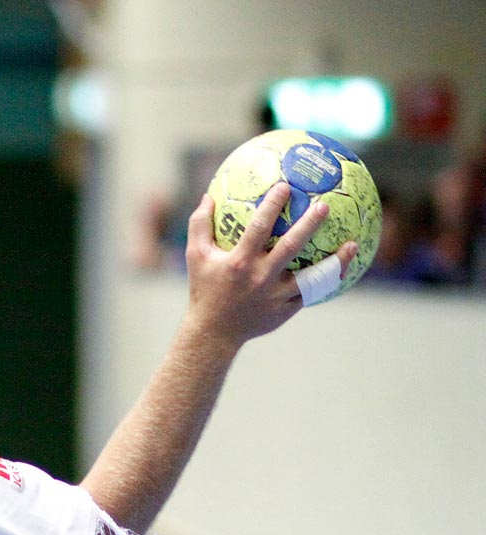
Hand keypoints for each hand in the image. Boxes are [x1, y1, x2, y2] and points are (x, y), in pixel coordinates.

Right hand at [184, 183, 358, 345]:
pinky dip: (325, 281)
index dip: (272, 205)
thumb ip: (200, 226)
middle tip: (324, 205)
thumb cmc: (204, 290)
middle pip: (291, 247)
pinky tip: (339, 269)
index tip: (285, 186)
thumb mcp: (195, 257)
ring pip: (311, 277)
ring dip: (334, 261)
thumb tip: (207, 196)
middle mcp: (260, 278)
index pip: (258, 228)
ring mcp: (275, 297)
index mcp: (239, 263)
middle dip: (309, 224)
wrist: (213, 334)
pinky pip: (309, 293)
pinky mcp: (285, 311)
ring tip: (353, 244)